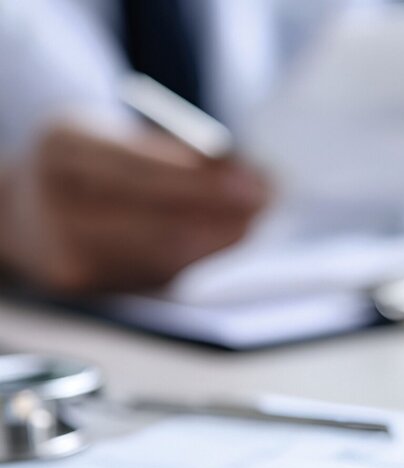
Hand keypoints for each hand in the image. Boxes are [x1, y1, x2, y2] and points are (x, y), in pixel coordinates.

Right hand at [0, 119, 268, 293]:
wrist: (23, 210)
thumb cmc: (85, 163)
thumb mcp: (118, 134)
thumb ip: (177, 152)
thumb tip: (248, 174)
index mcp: (63, 149)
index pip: (142, 170)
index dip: (204, 182)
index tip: (256, 183)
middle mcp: (55, 205)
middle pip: (160, 224)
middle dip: (227, 218)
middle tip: (268, 206)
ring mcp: (67, 254)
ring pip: (167, 257)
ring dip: (223, 240)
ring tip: (255, 221)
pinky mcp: (86, 286)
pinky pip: (158, 275)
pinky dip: (200, 257)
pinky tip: (223, 241)